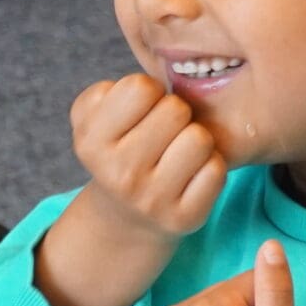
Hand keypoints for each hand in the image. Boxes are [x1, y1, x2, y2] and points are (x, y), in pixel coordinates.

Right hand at [33, 74, 227, 305]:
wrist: (124, 216)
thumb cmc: (115, 150)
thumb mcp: (89, 118)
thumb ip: (104, 91)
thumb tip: (148, 89)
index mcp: (91, 142)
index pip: (141, 87)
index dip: (148, 91)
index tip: (144, 109)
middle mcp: (119, 173)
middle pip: (176, 109)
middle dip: (174, 114)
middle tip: (164, 132)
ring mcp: (153, 199)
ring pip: (199, 139)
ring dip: (195, 139)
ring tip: (179, 151)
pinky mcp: (184, 218)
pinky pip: (216, 170)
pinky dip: (209, 166)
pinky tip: (191, 174)